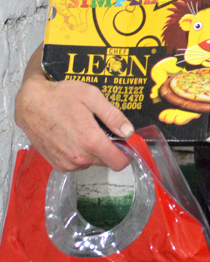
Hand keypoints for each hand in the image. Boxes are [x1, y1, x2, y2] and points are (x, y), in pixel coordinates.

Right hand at [14, 46, 132, 171]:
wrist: (30, 104)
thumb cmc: (60, 97)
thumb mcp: (92, 97)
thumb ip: (113, 116)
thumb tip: (128, 132)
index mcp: (90, 141)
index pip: (119, 162)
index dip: (126, 153)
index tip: (124, 142)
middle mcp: (79, 158)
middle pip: (106, 161)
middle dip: (108, 148)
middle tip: (100, 129)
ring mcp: (66, 163)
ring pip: (92, 163)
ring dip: (93, 151)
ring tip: (82, 130)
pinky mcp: (57, 164)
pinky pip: (77, 164)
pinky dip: (79, 153)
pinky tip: (72, 137)